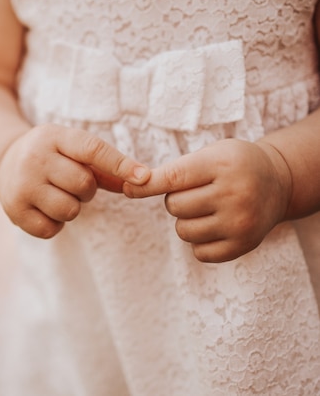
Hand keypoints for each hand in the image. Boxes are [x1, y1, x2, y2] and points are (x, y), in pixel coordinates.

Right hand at [0, 124, 149, 237]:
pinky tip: (45, 209)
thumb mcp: (71, 149)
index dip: (120, 164)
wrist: (3, 161)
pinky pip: (51, 229)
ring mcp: (22, 185)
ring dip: (71, 208)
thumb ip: (103, 166)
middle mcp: (34, 158)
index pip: (92, 149)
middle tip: (70, 184)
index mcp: (53, 137)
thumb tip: (141, 180)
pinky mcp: (14, 210)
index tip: (144, 178)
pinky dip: (55, 224)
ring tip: (57, 195)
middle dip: (86, 190)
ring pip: (69, 210)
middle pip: (84, 185)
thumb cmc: (49, 156)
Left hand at [123, 139, 291, 262]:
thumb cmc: (231, 164)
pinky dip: (199, 242)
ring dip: (186, 221)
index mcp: (222, 165)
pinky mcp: (243, 245)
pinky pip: (199, 253)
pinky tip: (215, 226)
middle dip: (176, 200)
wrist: (278, 181)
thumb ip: (173, 170)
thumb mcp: (209, 154)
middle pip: (174, 206)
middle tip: (196, 192)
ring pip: (183, 231)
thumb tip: (129, 188)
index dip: (147, 185)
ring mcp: (240, 222)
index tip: (127, 189)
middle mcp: (234, 194)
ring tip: (207, 208)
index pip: (174, 178)